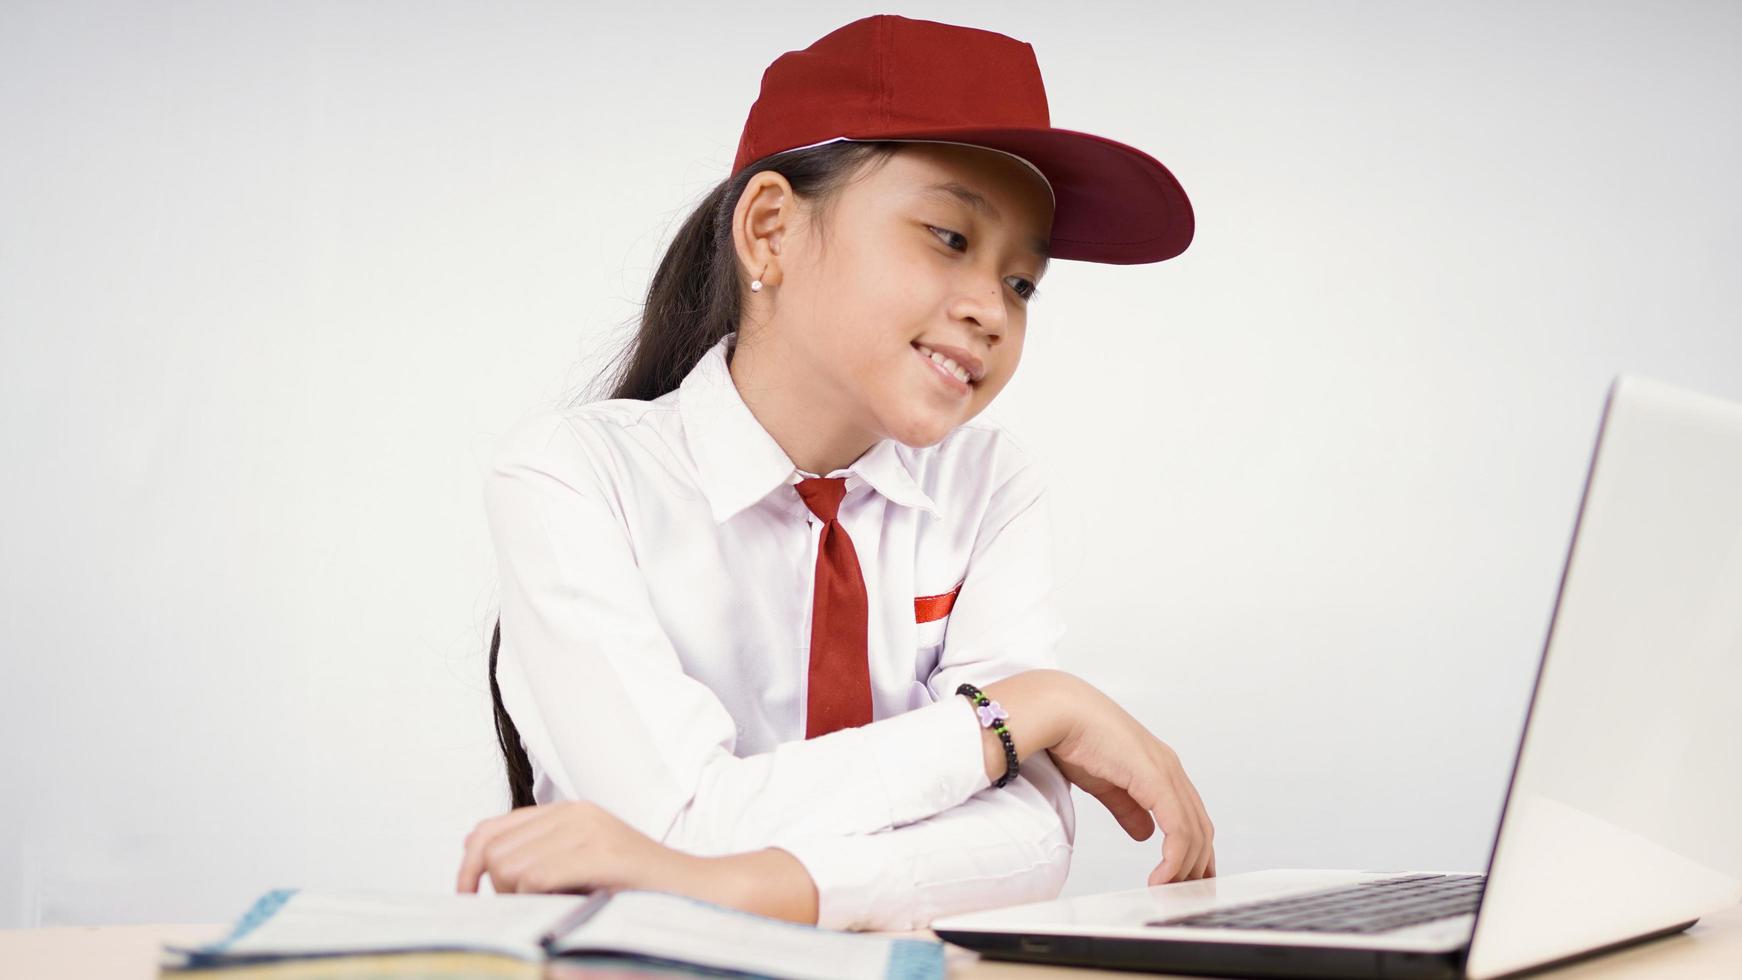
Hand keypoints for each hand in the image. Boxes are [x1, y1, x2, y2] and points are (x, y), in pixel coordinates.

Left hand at [455, 800, 704, 895]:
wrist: (699, 893)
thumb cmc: (640, 891)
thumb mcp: (581, 867)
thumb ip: (538, 857)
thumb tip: (478, 858)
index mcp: (568, 812)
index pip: (491, 829)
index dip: (468, 866)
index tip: (469, 897)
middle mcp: (575, 813)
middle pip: (494, 851)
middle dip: (499, 891)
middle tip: (531, 911)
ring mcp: (588, 830)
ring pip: (509, 867)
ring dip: (520, 899)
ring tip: (555, 909)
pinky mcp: (599, 852)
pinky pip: (534, 877)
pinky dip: (536, 901)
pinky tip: (564, 908)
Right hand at [1046, 677, 1215, 885]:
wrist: (1057, 712)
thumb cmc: (1074, 737)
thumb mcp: (1105, 783)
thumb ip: (1128, 807)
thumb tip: (1145, 833)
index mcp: (1159, 768)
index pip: (1191, 817)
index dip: (1195, 851)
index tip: (1188, 879)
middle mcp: (1170, 768)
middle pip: (1201, 828)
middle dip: (1197, 866)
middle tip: (1185, 895)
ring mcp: (1166, 771)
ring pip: (1194, 831)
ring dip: (1185, 867)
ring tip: (1169, 891)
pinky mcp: (1156, 778)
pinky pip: (1177, 827)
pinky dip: (1174, 857)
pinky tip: (1162, 876)